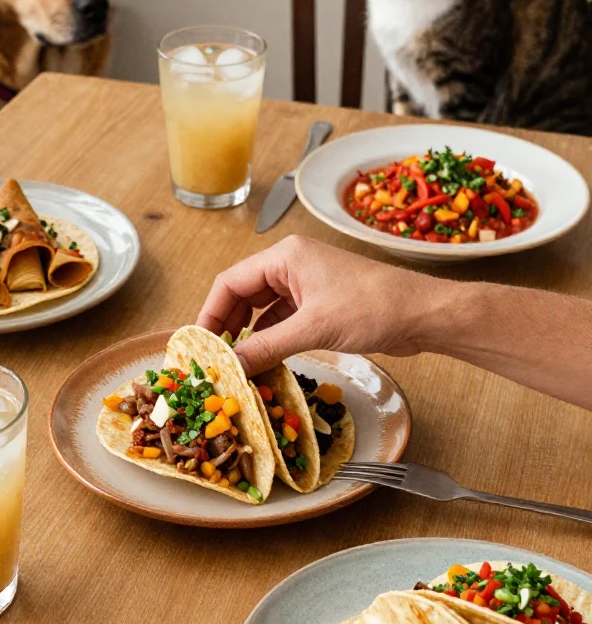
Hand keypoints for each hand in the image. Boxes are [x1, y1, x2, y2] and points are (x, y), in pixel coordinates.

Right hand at [196, 235, 444, 376]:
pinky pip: (282, 321)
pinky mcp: (321, 305)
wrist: (423, 314)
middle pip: (242, 295)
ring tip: (235, 365)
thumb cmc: (375, 307)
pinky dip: (270, 340)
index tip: (200, 346)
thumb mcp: (313, 329)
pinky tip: (263, 361)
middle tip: (214, 359)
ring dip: (248, 336)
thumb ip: (267, 347)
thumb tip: (230, 367)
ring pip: (262, 310)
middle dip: (226, 327)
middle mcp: (292, 265)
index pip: (230, 282)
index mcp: (286, 256)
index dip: (210, 314)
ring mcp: (307, 285)